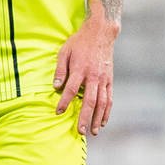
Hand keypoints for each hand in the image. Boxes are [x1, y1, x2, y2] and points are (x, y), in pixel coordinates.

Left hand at [54, 13, 117, 136]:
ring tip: (92, 131)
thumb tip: (55, 86)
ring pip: (101, 103)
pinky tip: (102, 122)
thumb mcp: (64, 51)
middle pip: (89, 100)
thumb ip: (60, 70)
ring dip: (97, 118)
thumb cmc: (80, 42)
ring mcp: (103, 79)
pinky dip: (106, 112)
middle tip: (80, 131)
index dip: (65, 101)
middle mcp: (93, 76)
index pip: (71, 88)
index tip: (58, 112)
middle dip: (85, 117)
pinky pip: (109, 99)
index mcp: (80, 69)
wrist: (101, 33)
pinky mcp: (109, 81)